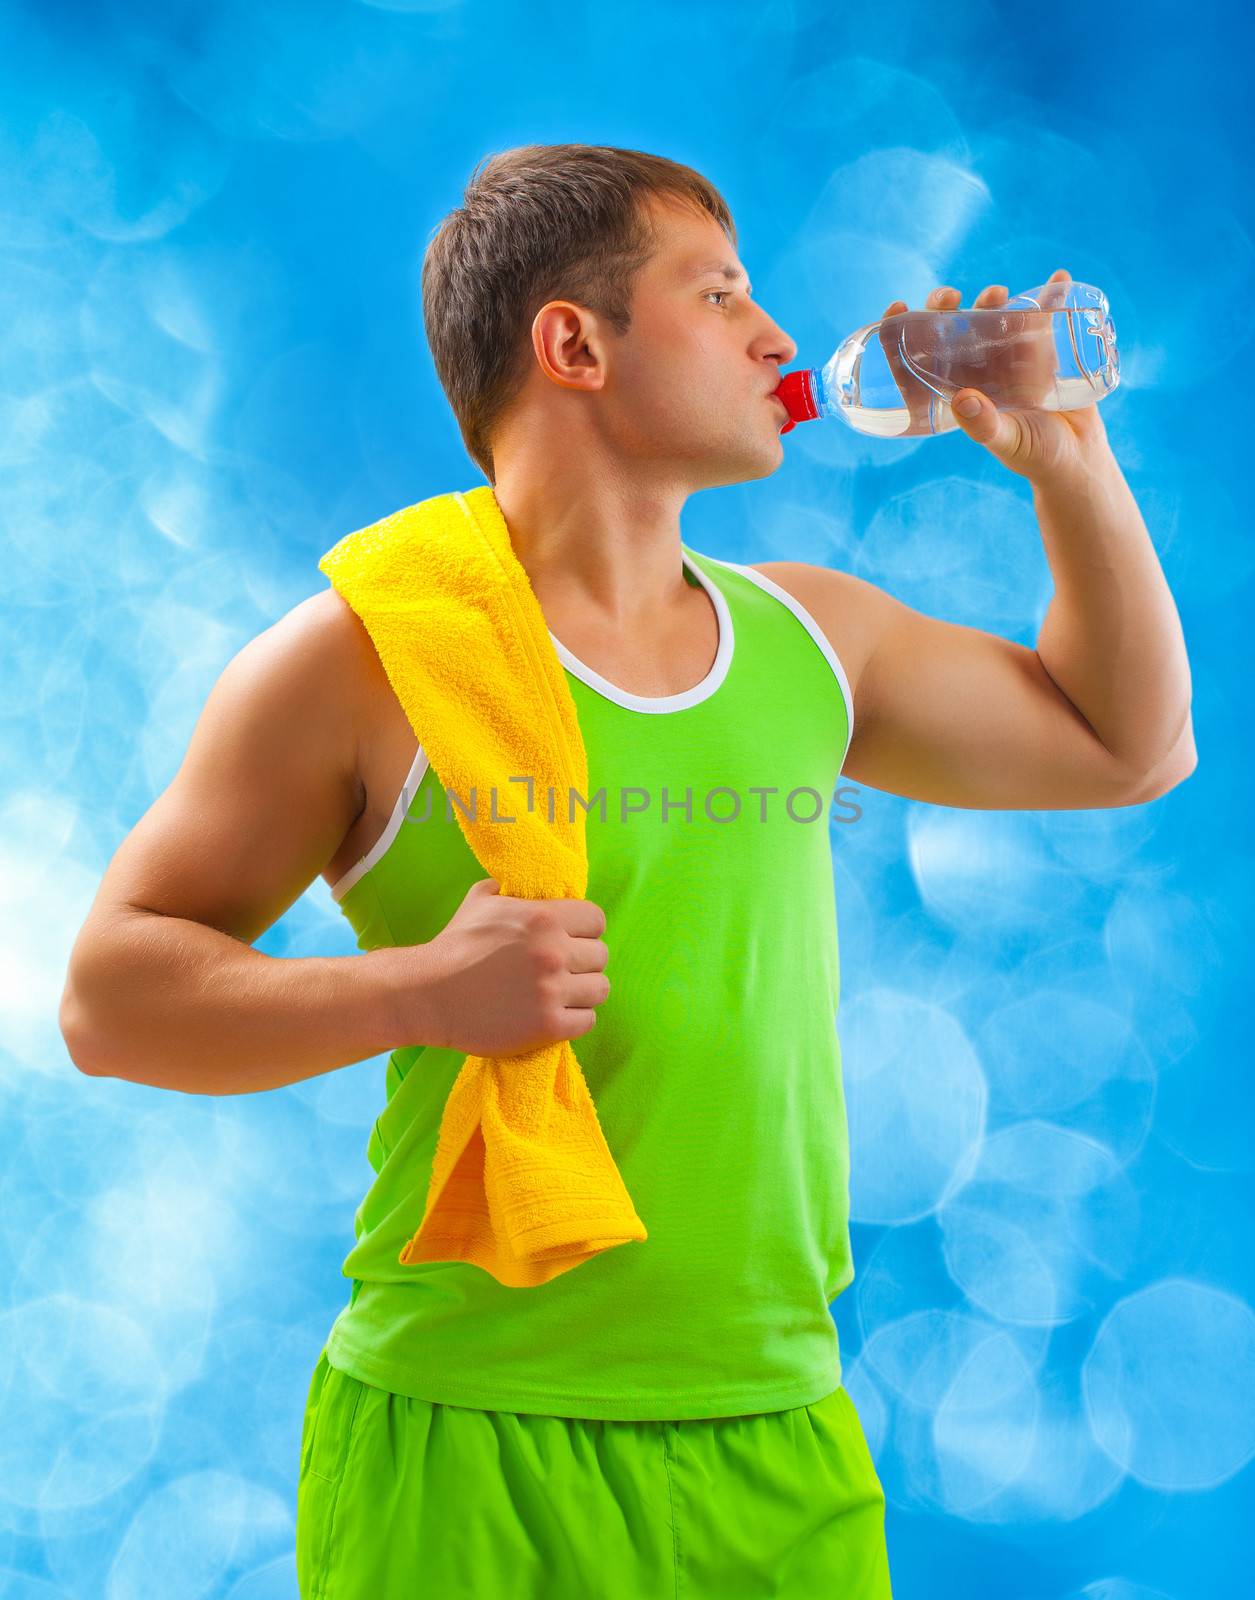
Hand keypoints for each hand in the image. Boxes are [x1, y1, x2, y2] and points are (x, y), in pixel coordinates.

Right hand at [418, 876, 610, 1058]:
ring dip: (583, 992)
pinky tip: (554, 1014)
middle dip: (583, 962)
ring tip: (562, 993)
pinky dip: (574, 1019)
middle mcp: (554, 952)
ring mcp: (552, 990)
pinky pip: (587, 1020)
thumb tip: (522, 885)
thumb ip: (509, 889)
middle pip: (600, 956)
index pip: (597, 920)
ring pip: (599, 989)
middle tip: (562, 970)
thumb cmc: (454, 947)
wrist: (428, 995)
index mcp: (544, 918)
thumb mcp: (481, 901)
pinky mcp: (548, 1025)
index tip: (572, 940)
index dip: (586, 930)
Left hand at [879, 270, 1111, 487]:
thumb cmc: (1035, 456)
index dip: (904, 334)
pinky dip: (1051, 296)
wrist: (1078, 456)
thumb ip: (985, 426)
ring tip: (997, 293)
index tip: (897, 308)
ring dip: (991, 300)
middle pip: (954, 331)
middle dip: (945, 308)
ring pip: (993, 318)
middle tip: (950, 298)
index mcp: (959, 391)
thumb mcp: (1008, 442)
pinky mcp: (1045, 349)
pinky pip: (1045, 317)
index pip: (922, 360)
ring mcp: (1011, 357)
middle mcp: (980, 370)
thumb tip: (962, 400)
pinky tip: (1057, 280)